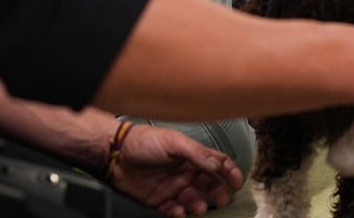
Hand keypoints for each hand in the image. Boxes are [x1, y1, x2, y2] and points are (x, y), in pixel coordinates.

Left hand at [108, 124, 244, 217]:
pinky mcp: (158, 199)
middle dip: (219, 192)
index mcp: (192, 155)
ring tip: (199, 207)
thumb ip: (196, 153)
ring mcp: (172, 185)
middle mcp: (185, 171)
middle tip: (223, 199)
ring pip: (193, 199)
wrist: (115, 154)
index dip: (230, 172)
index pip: (218, 163)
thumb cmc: (143, 141)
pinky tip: (179, 211)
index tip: (238, 182)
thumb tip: (217, 165)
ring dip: (199, 205)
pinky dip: (179, 213)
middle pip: (209, 184)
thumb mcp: (173, 142)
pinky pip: (174, 210)